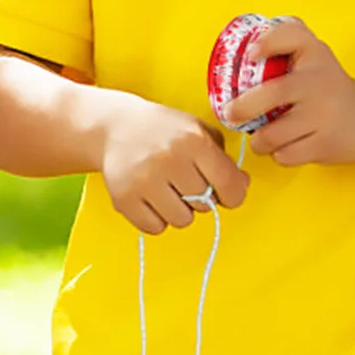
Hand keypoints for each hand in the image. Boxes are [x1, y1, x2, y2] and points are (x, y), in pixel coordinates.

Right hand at [100, 96, 249, 234]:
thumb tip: (241, 186)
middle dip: (200, 198)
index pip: (228, 183)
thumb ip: (222, 158)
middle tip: (185, 183)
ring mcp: (143, 180)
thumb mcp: (196, 130)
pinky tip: (151, 199)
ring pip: (181, 220)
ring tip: (167, 191)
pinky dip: (156, 218)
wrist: (113, 127)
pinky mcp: (123, 198)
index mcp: (192, 140)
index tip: (228, 195)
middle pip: (204, 205)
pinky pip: (155, 228)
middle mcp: (168, 159)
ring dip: (179, 210)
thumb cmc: (163, 130)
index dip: (233, 194)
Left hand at [226, 18, 354, 165]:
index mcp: (314, 54)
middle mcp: (319, 82)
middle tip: (230, 114)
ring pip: (273, 134)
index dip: (268, 42)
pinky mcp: (325, 144)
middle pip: (274, 93)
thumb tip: (237, 52)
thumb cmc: (327, 87)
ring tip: (261, 137)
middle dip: (243, 107)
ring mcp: (323, 115)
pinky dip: (278, 154)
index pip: (292, 36)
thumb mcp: (313, 57)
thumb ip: (283, 45)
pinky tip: (285, 146)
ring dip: (259, 140)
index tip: (250, 55)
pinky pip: (285, 154)